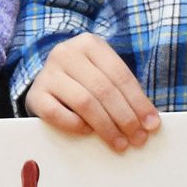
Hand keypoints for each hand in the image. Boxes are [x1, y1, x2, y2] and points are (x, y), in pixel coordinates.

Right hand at [24, 35, 159, 150]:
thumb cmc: (82, 80)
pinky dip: (76, 126)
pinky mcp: (35, 95)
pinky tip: (88, 132)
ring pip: (84, 102)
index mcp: (89, 43)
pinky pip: (58, 114)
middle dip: (125, 117)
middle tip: (137, 138)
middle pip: (103, 89)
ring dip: (106, 126)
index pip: (120, 75)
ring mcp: (47, 73)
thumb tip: (149, 122)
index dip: (138, 102)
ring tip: (119, 142)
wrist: (48, 79)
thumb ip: (123, 92)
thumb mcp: (103, 75)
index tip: (151, 124)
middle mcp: (66, 53)